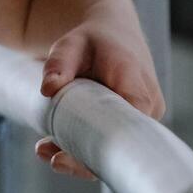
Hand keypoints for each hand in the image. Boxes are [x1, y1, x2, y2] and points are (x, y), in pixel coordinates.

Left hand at [33, 8, 165, 180]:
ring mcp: (144, 117)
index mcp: (135, 82)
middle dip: (86, 159)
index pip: (126, 125)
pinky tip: (56, 149)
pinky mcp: (135, 123)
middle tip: (52, 159)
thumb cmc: (92, 40)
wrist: (114, 33)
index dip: (101, 147)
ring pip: (117, 147)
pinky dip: (87, 149)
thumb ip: (59, 64)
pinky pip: (113, 142)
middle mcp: (148, 104)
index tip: (69, 156)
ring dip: (83, 157)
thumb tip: (48, 90)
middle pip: (121, 143)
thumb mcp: (70, 45)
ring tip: (44, 151)